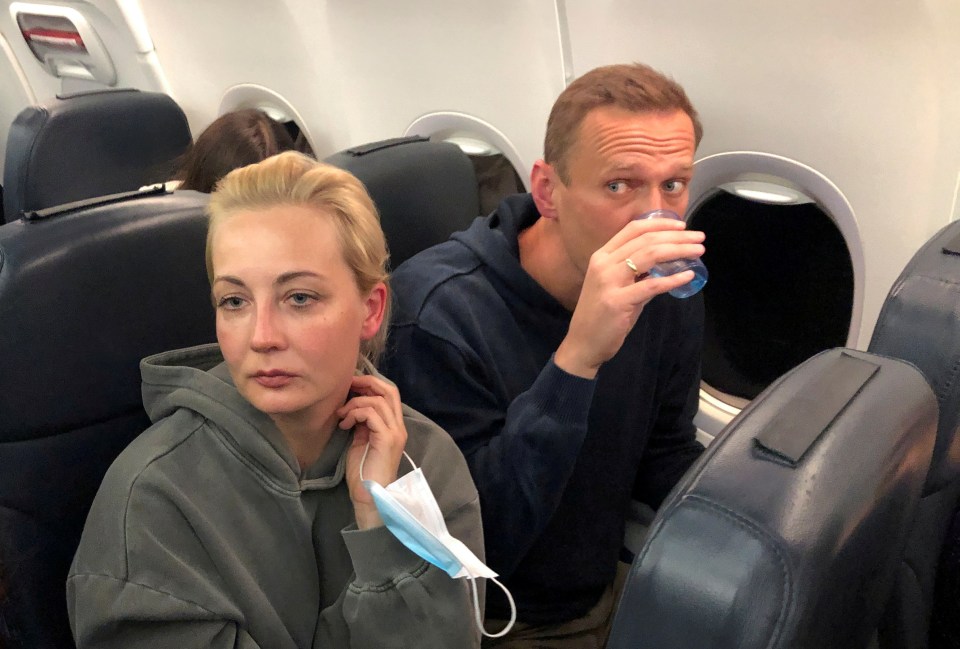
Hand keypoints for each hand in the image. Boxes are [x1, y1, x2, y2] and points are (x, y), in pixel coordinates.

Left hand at [338, 374, 408, 528]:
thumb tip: (354, 407)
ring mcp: (395, 432)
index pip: (389, 393)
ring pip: (377, 401)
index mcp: (394, 426)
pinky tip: (345, 425)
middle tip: (348, 386)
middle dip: (367, 383)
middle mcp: (399, 427)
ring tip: (341, 416)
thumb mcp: (361, 441)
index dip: (371, 384)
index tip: (351, 386)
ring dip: (354, 403)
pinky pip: (371, 414)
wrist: (369, 496)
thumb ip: (363, 423)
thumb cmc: (364, 472)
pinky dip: (355, 414)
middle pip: (389, 390)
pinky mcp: (387, 439)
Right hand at [555, 218, 704, 378]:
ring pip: (649, 255)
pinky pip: (651, 285)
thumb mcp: (618, 288)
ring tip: (698, 251)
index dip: (660, 223)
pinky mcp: (617, 301)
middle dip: (677, 236)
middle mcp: (603, 263)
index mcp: (602, 256)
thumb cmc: (602, 316)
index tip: (682, 225)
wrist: (582, 344)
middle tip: (699, 237)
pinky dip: (673, 279)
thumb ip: (639, 275)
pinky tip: (688, 277)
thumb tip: (667, 266)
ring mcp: (609, 281)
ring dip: (678, 250)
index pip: (633, 229)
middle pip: (646, 240)